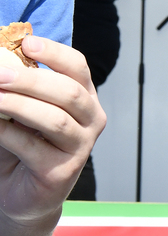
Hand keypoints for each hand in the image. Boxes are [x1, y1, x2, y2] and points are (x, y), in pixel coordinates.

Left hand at [0, 35, 105, 227]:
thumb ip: (16, 87)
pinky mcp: (62, 171)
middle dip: (32, 80)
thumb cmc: (19, 144)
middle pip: (69, 92)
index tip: (27, 43)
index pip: (78, 67)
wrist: (18, 192)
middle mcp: (91, 120)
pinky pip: (32, 146)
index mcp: (84, 98)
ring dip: (17, 105)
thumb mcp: (20, 108)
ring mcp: (80, 147)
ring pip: (54, 119)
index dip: (55, 53)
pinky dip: (6, 133)